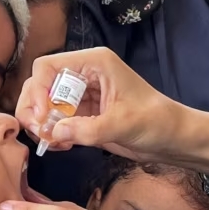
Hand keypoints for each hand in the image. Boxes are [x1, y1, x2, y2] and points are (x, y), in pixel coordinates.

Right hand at [15, 47, 182, 161]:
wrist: (173, 139)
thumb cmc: (157, 122)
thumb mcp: (123, 124)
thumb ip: (87, 129)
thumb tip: (53, 133)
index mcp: (94, 63)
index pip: (48, 67)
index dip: (39, 90)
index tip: (44, 116)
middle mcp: (84, 75)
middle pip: (40, 85)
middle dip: (35, 109)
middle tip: (40, 133)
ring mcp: (82, 96)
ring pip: (44, 104)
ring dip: (41, 123)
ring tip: (51, 142)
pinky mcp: (83, 116)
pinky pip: (56, 121)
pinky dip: (52, 134)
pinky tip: (61, 146)